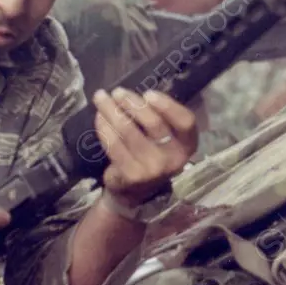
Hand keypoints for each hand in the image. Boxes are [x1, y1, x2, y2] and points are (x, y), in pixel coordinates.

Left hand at [92, 87, 197, 208]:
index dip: (168, 105)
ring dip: (112, 111)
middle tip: (117, 92)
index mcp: (186, 145)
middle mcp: (173, 159)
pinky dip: (104, 127)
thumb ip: (159, 119)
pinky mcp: (131, 175)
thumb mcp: (164, 139)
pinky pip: (114, 144)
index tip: (148, 93)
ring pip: (129, 131)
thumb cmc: (150, 155)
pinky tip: (99, 117)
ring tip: (101, 98)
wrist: (135, 192)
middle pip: (154, 123)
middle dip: (132, 103)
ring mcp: (152, 169)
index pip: (185, 121)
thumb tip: (135, 93)